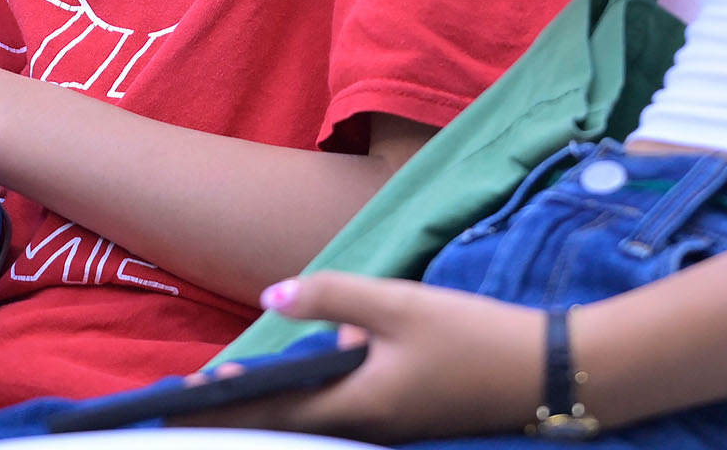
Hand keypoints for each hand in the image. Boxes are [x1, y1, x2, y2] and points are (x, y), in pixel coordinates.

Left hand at [187, 273, 545, 443]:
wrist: (545, 371)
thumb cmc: (470, 334)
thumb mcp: (398, 304)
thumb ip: (332, 297)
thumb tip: (271, 298)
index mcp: (357, 405)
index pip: (273, 413)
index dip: (226, 405)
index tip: (180, 397)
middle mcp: (367, 428)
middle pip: (288, 423)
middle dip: (238, 411)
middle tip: (189, 398)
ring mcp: (389, 430)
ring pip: (318, 419)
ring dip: (278, 405)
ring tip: (235, 390)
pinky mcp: (407, 420)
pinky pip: (347, 413)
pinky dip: (318, 399)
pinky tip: (319, 373)